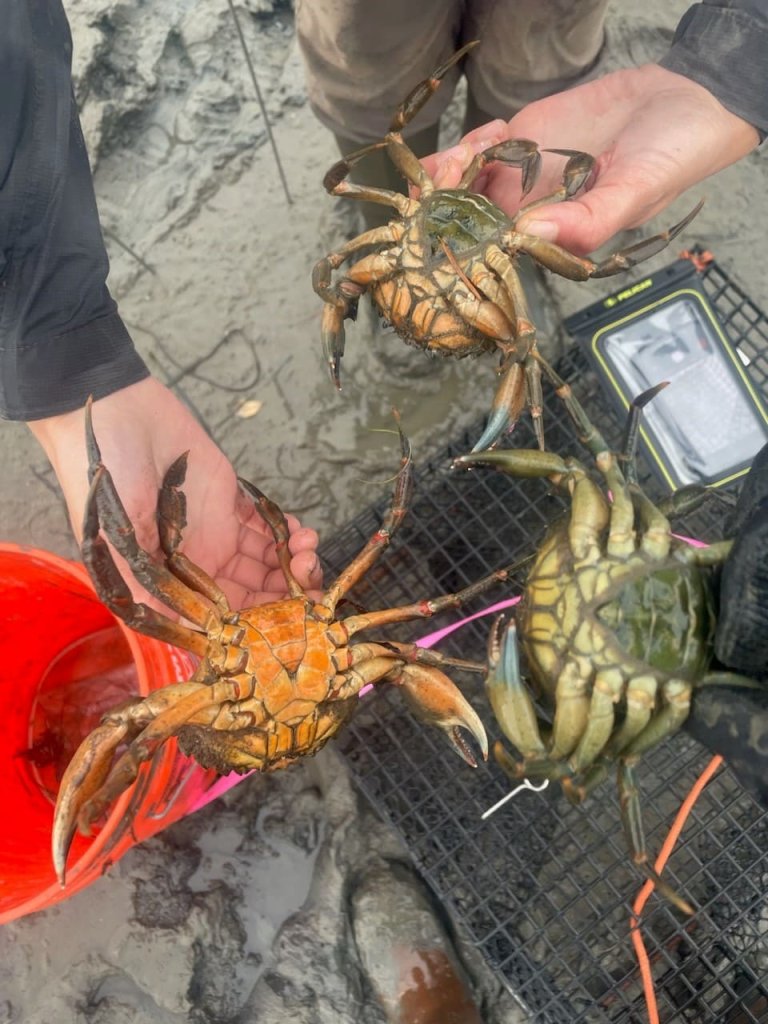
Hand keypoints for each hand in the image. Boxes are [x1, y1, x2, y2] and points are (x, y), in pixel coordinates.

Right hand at [28, 377, 322, 610]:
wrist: (119, 411)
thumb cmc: (107, 474)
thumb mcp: (119, 535)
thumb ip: (145, 584)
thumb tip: (174, 629)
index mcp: (170, 579)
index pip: (223, 614)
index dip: (259, 620)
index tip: (293, 615)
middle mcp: (196, 561)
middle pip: (251, 592)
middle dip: (287, 590)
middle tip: (310, 574)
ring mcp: (216, 531)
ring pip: (265, 561)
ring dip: (292, 560)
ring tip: (307, 545)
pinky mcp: (229, 500)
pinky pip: (265, 526)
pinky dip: (287, 532)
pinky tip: (298, 530)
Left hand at [426, 64, 758, 253]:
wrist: (686, 98)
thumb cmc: (670, 159)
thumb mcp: (634, 196)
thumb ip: (586, 220)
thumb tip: (527, 235)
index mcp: (555, 237)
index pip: (501, 255)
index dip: (468, 252)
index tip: (444, 243)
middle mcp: (535, 211)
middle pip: (474, 221)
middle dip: (445, 213)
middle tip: (432, 198)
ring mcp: (527, 174)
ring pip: (472, 185)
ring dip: (452, 177)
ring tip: (453, 164)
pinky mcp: (528, 136)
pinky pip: (486, 146)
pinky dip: (472, 144)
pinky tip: (481, 140)